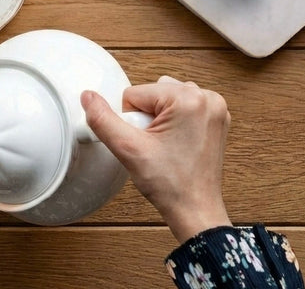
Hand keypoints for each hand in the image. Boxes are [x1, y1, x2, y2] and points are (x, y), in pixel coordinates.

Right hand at [82, 76, 231, 243]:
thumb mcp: (128, 149)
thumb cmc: (171, 186)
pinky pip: (183, 105)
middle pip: (153, 93)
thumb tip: (88, 96)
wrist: (195, 212)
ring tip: (167, 145)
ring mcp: (215, 107)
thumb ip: (103, 119)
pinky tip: (177, 142)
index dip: (132, 120)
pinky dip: (175, 119)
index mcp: (189, 99)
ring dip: (160, 117)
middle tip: (157, 146)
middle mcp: (207, 98)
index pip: (136, 93)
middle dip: (147, 117)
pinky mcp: (216, 117)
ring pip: (166, 97)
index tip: (148, 142)